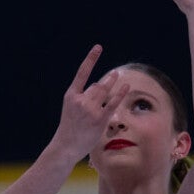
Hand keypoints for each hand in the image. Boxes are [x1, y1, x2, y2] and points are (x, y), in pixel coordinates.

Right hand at [53, 44, 131, 159]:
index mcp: (71, 95)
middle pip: (97, 85)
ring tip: (117, 76)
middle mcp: (81, 100)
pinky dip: (121, 94)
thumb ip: (83, 97)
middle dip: (106, 81)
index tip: (98, 47)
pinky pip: (113, 103)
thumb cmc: (69, 128)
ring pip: (104, 92)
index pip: (82, 73)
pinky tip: (127, 86)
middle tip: (115, 74)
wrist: (66, 146)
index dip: (91, 59)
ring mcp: (90, 109)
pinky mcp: (100, 119)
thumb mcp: (71, 109)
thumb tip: (99, 87)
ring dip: (112, 83)